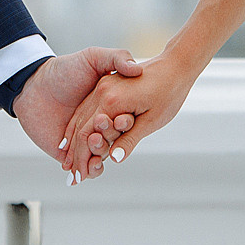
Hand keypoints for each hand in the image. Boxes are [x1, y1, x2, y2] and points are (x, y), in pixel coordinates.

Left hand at [11, 47, 141, 178]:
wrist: (32, 86)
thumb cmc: (63, 69)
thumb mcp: (92, 57)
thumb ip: (116, 58)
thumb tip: (137, 70)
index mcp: (109, 106)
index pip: (124, 122)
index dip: (126, 124)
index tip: (125, 121)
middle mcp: (99, 125)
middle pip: (114, 141)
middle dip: (111, 141)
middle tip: (100, 133)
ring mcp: (84, 140)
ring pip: (100, 156)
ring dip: (100, 157)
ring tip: (93, 148)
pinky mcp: (69, 154)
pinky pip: (84, 168)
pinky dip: (90, 171)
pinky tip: (89, 168)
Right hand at [66, 52, 199, 175]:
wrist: (174, 65)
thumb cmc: (168, 94)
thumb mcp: (152, 121)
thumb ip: (129, 139)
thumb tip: (113, 159)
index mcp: (112, 101)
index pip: (88, 136)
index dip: (81, 159)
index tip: (78, 178)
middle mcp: (101, 92)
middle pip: (80, 128)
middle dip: (74, 154)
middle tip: (72, 177)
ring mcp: (101, 86)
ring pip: (80, 117)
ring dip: (73, 141)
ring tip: (69, 163)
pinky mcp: (105, 84)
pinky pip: (86, 107)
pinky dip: (78, 125)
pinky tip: (74, 138)